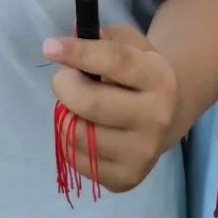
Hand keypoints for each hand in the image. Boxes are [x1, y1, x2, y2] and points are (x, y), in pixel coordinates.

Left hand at [43, 25, 179, 192]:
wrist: (168, 115)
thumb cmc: (140, 73)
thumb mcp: (132, 44)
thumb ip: (103, 38)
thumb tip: (68, 40)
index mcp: (160, 78)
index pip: (115, 62)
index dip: (79, 52)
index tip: (49, 46)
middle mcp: (156, 118)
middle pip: (90, 103)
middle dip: (65, 85)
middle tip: (64, 78)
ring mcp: (142, 154)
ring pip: (77, 133)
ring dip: (66, 114)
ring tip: (79, 105)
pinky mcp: (126, 179)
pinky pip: (76, 159)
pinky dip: (70, 140)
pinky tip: (85, 129)